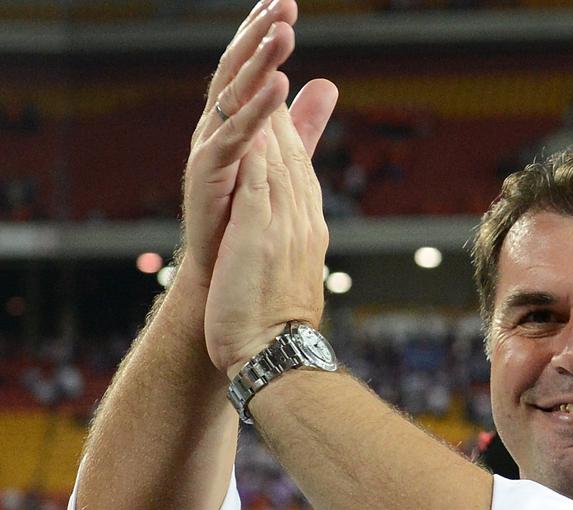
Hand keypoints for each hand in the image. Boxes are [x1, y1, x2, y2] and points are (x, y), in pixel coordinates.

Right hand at [178, 0, 333, 290]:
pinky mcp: (208, 176)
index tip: (284, 2)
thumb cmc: (248, 219)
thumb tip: (327, 83)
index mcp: (233, 123)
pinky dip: (257, 110)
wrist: (226, 277)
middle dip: (258, 36)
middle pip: (236, 72)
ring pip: (232, 96)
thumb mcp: (284, 159)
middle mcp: (216, 130)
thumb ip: (303, 122)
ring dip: (260, 63)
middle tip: (284, 4)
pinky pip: (235, 136)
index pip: (247, 69)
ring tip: (284, 34)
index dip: (262, 35)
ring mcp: (209, 151)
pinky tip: (279, 85)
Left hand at [204, 94, 336, 379]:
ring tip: (261, 86)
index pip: (303, 177)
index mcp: (310, 234)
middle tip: (274, 78)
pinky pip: (257, 180)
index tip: (283, 114)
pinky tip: (249, 124)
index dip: (294, 142)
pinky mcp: (257, 233)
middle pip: (295, 161)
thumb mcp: (290, 282)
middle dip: (285, 119)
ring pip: (279, 163)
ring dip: (272, 122)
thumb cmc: (276, 328)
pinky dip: (255, 150)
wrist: (274, 355)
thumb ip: (291, 251)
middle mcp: (303, 224)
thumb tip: (290, 246)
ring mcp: (283, 227)